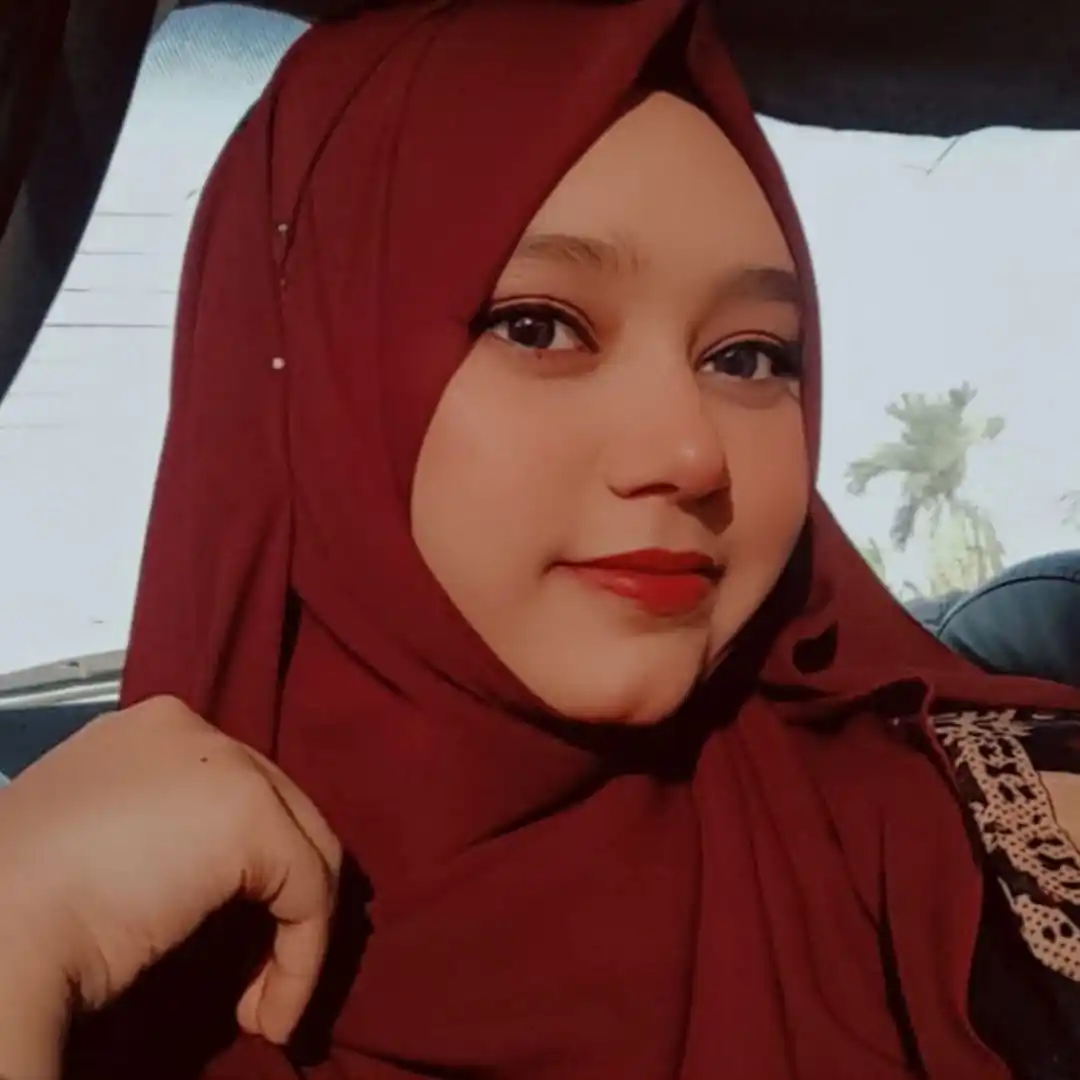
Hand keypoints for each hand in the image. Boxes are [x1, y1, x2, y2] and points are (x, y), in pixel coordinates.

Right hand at [0, 696, 340, 1049]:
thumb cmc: (28, 908)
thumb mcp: (105, 850)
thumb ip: (166, 839)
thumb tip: (207, 879)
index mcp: (148, 735)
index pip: (231, 794)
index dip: (246, 874)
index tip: (233, 947)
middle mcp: (191, 730)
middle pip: (277, 814)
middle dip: (282, 901)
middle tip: (255, 982)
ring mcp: (225, 762)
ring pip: (303, 850)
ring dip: (293, 938)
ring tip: (262, 1006)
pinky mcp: (249, 812)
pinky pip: (309, 890)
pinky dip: (301, 959)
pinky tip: (269, 1012)